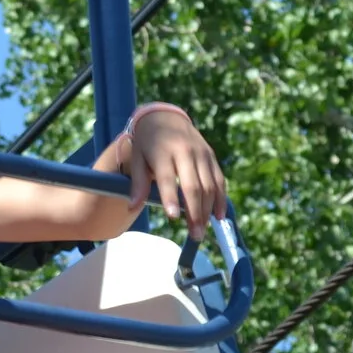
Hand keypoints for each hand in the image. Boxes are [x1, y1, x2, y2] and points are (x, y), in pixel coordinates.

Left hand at [122, 106, 226, 238]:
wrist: (165, 117)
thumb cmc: (146, 143)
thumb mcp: (136, 158)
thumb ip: (137, 182)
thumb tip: (132, 207)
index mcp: (163, 151)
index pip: (167, 177)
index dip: (170, 197)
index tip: (173, 217)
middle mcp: (184, 151)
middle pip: (193, 186)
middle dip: (194, 212)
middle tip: (194, 235)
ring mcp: (201, 153)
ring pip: (209, 185)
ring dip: (208, 210)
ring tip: (202, 231)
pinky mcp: (210, 155)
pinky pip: (219, 179)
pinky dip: (221, 198)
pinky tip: (219, 216)